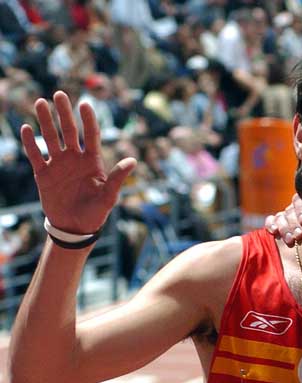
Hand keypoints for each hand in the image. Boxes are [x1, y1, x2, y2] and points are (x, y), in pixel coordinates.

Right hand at [20, 91, 135, 233]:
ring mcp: (58, 165)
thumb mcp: (109, 196)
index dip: (88, 120)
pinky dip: (31, 143)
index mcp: (93, 162)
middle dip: (64, 113)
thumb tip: (133, 160)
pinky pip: (35, 155)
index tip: (84, 104)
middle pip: (69, 131)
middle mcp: (75, 159)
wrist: (75, 227)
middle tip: (59, 94)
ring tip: (40, 102)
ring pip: (51, 138)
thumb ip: (117, 178)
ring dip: (46, 121)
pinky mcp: (44, 174)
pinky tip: (26, 128)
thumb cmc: (95, 213)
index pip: (91, 135)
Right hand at [264, 193, 301, 246]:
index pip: (300, 201)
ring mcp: (285, 217)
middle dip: (294, 223)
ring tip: (290, 240)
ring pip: (281, 216)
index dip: (300, 210)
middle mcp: (296, 210)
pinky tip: (274, 231)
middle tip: (299, 235)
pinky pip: (271, 220)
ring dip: (284, 228)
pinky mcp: (275, 224)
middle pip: (290, 211)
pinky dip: (272, 224)